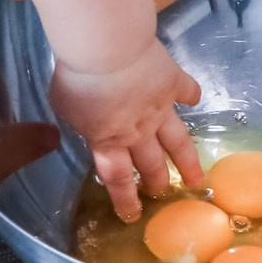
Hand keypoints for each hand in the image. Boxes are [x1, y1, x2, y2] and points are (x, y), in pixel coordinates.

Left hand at [50, 39, 203, 221]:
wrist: (108, 48)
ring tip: (198, 179)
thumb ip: (78, 120)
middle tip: (161, 192)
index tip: (132, 214)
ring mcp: (161, 108)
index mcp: (109, 140)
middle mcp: (139, 131)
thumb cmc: (78, 78)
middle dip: (156, 182)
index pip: (118, 178)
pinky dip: (191, 96)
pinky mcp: (173, 82)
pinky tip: (195, 100)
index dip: (125, 199)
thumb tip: (85, 122)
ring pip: (179, 142)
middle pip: (151, 164)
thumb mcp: (64, 106)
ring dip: (188, 162)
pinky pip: (187, 91)